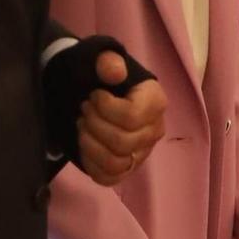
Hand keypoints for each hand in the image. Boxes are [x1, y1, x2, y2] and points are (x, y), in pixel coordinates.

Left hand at [77, 56, 166, 185]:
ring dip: (90, 144)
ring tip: (83, 125)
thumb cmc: (105, 78)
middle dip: (95, 124)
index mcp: (156, 102)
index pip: (132, 117)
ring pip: (116, 163)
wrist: (100, 92)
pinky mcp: (127, 169)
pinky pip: (108, 177)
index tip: (94, 95)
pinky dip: (91, 162)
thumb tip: (114, 71)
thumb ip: (108, 61)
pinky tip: (85, 143)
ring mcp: (142, 153)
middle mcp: (155, 130)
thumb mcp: (103, 61)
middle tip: (84, 109)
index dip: (105, 108)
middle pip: (122, 142)